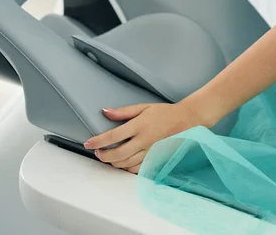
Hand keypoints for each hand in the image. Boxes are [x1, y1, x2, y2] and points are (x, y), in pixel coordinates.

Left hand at [83, 103, 201, 173]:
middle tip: (97, 152)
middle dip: (103, 155)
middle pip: (117, 154)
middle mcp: (144, 141)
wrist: (187, 120)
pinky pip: (137, 168)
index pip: (113, 136)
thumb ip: (123, 111)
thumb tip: (105, 112)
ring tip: (108, 157)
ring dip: (113, 162)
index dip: (98, 141)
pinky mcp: (155, 159)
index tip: (88, 143)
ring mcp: (150, 152)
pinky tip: (123, 162)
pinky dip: (127, 168)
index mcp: (139, 126)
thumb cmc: (165, 113)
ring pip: (126, 164)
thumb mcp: (143, 107)